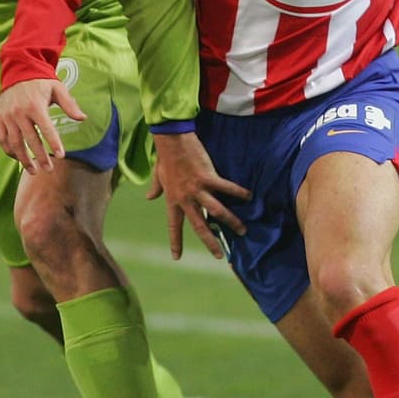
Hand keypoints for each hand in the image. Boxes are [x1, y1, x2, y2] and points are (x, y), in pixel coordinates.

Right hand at [0, 78, 86, 172]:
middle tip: (49, 170)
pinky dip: (9, 151)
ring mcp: (8, 117)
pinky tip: (18, 159)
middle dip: (40, 157)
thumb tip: (83, 118)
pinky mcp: (0, 119)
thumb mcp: (57, 89)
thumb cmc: (41, 82)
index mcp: (35, 105)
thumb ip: (69, 104)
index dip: (54, 143)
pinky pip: (2, 140)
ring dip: (23, 159)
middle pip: (30, 140)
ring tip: (33, 171)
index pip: (46, 128)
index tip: (61, 156)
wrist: (17, 72)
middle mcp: (20, 113)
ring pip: (15, 143)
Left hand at [149, 130, 250, 260]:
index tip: (177, 257)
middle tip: (219, 256)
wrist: (171, 140)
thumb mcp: (159, 176)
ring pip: (216, 211)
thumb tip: (149, 197)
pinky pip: (226, 188)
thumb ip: (156, 188)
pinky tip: (249, 196)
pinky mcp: (208, 177)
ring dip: (231, 221)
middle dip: (210, 242)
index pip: (174, 225)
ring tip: (242, 231)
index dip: (175, 241)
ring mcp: (197, 189)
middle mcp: (185, 198)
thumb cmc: (166, 157)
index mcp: (172, 200)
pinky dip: (237, 192)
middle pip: (199, 226)